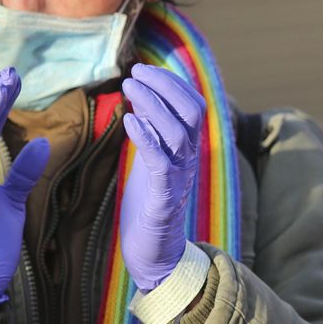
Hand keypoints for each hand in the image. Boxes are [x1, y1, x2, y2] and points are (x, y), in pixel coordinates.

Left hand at [119, 64, 203, 290]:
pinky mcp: (164, 198)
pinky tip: (129, 120)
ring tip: (128, 87)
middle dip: (164, 86)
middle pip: (193, 111)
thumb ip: (154, 132)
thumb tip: (145, 99)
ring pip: (177, 131)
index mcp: (188, 150)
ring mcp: (179, 179)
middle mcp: (190, 161)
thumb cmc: (148, 207)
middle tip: (135, 72)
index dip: (172, 83)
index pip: (194, 105)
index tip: (145, 70)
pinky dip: (146, 136)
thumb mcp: (151, 161)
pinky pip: (160, 161)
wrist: (154, 254)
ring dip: (152, 103)